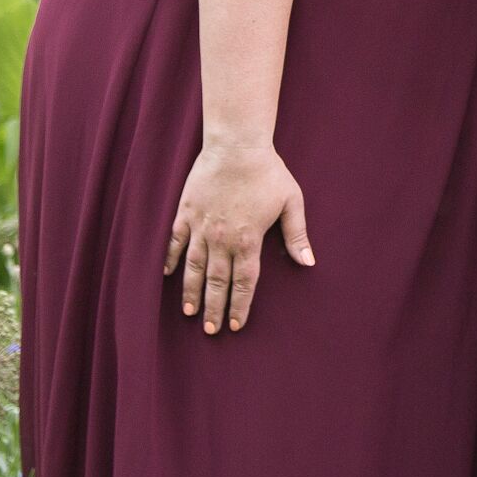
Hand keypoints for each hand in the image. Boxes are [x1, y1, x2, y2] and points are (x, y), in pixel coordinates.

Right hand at [164, 139, 313, 334]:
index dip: (240, 305)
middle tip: (211, 331)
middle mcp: (222, 240)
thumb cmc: (268, 172)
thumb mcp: (291, 202)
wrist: (236, 145)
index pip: (244, 283)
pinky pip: (176, 242)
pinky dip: (172, 260)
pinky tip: (168, 275)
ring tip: (189, 313)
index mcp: (248, 240)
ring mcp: (201, 227)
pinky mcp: (185, 213)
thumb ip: (297, 235)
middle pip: (216, 282)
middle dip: (214, 308)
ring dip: (191, 292)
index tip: (236, 325)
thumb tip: (308, 263)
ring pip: (193, 268)